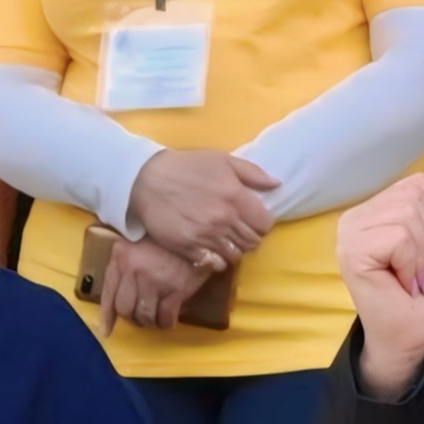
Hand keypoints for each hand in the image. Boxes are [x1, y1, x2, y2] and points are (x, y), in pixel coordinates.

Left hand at [99, 235, 211, 335]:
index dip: (107, 316)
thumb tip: (119, 295)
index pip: (108, 294)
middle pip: (125, 309)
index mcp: (120, 258)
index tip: (106, 331)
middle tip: (142, 319)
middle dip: (133, 319)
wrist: (196, 232)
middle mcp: (133, 271)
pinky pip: (165, 317)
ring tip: (156, 320)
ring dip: (150, 323)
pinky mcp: (175, 289)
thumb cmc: (165, 239)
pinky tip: (169, 321)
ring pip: (145, 315)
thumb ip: (124, 265)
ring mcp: (154, 281)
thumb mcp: (136, 245)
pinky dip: (166, 323)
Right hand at [130, 150, 275, 267]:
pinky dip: (219, 260)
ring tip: (226, 240)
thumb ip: (253, 173)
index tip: (254, 220)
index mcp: (236, 197)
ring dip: (235, 249)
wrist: (147, 179)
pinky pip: (215, 264)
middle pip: (253, 242)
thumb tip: (277, 185)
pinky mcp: (189, 248)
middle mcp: (224, 220)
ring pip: (236, 255)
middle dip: (251, 237)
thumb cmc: (188, 167)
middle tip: (240, 230)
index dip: (263, 223)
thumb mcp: (223, 160)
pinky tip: (213, 249)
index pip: (265, 224)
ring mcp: (206, 236)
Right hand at [339, 172, 423, 398]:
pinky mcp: (352, 249)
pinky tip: (401, 281)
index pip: (421, 184)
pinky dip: (412, 263)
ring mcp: (349, 230)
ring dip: (423, 255)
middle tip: (420, 270)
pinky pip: (401, 236)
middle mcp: (357, 214)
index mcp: (377, 208)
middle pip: (418, 196)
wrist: (409, 336)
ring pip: (411, 215)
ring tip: (411, 276)